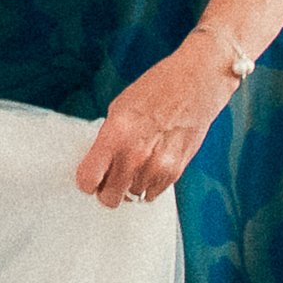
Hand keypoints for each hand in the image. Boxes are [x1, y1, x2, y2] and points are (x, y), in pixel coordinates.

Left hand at [74, 39, 230, 211]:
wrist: (196, 84)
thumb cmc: (158, 89)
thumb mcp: (120, 108)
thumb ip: (108, 139)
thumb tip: (100, 163)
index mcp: (115, 135)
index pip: (88, 179)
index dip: (87, 182)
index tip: (91, 179)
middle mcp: (135, 155)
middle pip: (110, 198)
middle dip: (107, 190)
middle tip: (111, 178)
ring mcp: (157, 166)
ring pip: (133, 196)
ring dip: (131, 185)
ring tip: (137, 162)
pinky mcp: (176, 171)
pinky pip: (154, 193)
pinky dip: (150, 184)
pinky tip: (151, 163)